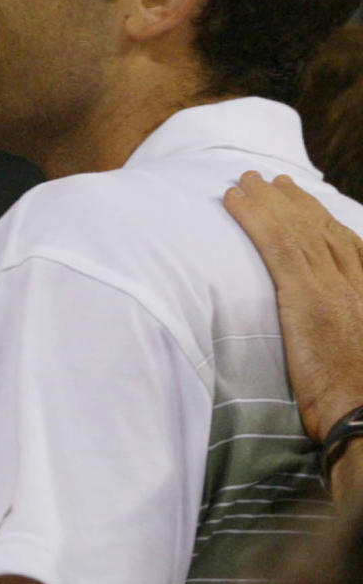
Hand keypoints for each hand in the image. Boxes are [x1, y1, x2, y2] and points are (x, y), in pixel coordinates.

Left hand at [224, 171, 362, 439]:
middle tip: (270, 180)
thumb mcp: (358, 356)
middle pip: (318, 228)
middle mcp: (353, 282)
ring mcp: (330, 286)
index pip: (344, 243)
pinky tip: (232, 200)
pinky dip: (252, 217)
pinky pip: (275, 244)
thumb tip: (329, 330)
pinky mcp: (305, 296)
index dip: (320, 218)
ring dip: (267, 200)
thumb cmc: (359, 402)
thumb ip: (346, 330)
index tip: (303, 199)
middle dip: (293, 202)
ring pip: (295, 229)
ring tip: (246, 181)